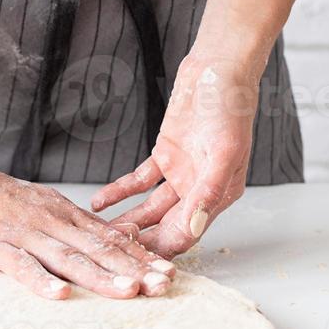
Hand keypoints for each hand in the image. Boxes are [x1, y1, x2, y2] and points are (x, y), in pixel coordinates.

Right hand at [0, 153, 175, 299]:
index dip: (142, 256)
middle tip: (164, 285)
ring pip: (70, 258)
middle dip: (135, 269)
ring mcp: (26, 235)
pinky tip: (60, 295)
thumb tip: (123, 236)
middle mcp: (53, 223)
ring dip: (102, 276)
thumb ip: (80, 225)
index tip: (169, 273)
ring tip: (129, 292)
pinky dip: (41, 281)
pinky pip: (22, 266)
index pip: (111, 238)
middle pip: (100, 249)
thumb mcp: (47, 205)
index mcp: (65, 214)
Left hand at [91, 54, 258, 257]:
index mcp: (220, 194)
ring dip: (127, 219)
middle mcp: (200, 189)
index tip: (135, 261)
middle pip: (166, 225)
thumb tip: (194, 227)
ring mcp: (181, 173)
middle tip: (109, 252)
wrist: (218, 67)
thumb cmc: (229, 106)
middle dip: (140, 239)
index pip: (187, 233)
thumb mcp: (223, 150)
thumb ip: (208, 190)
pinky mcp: (165, 155)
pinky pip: (139, 181)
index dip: (162, 248)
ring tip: (99, 233)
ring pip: (149, 207)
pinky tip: (100, 202)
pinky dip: (120, 191)